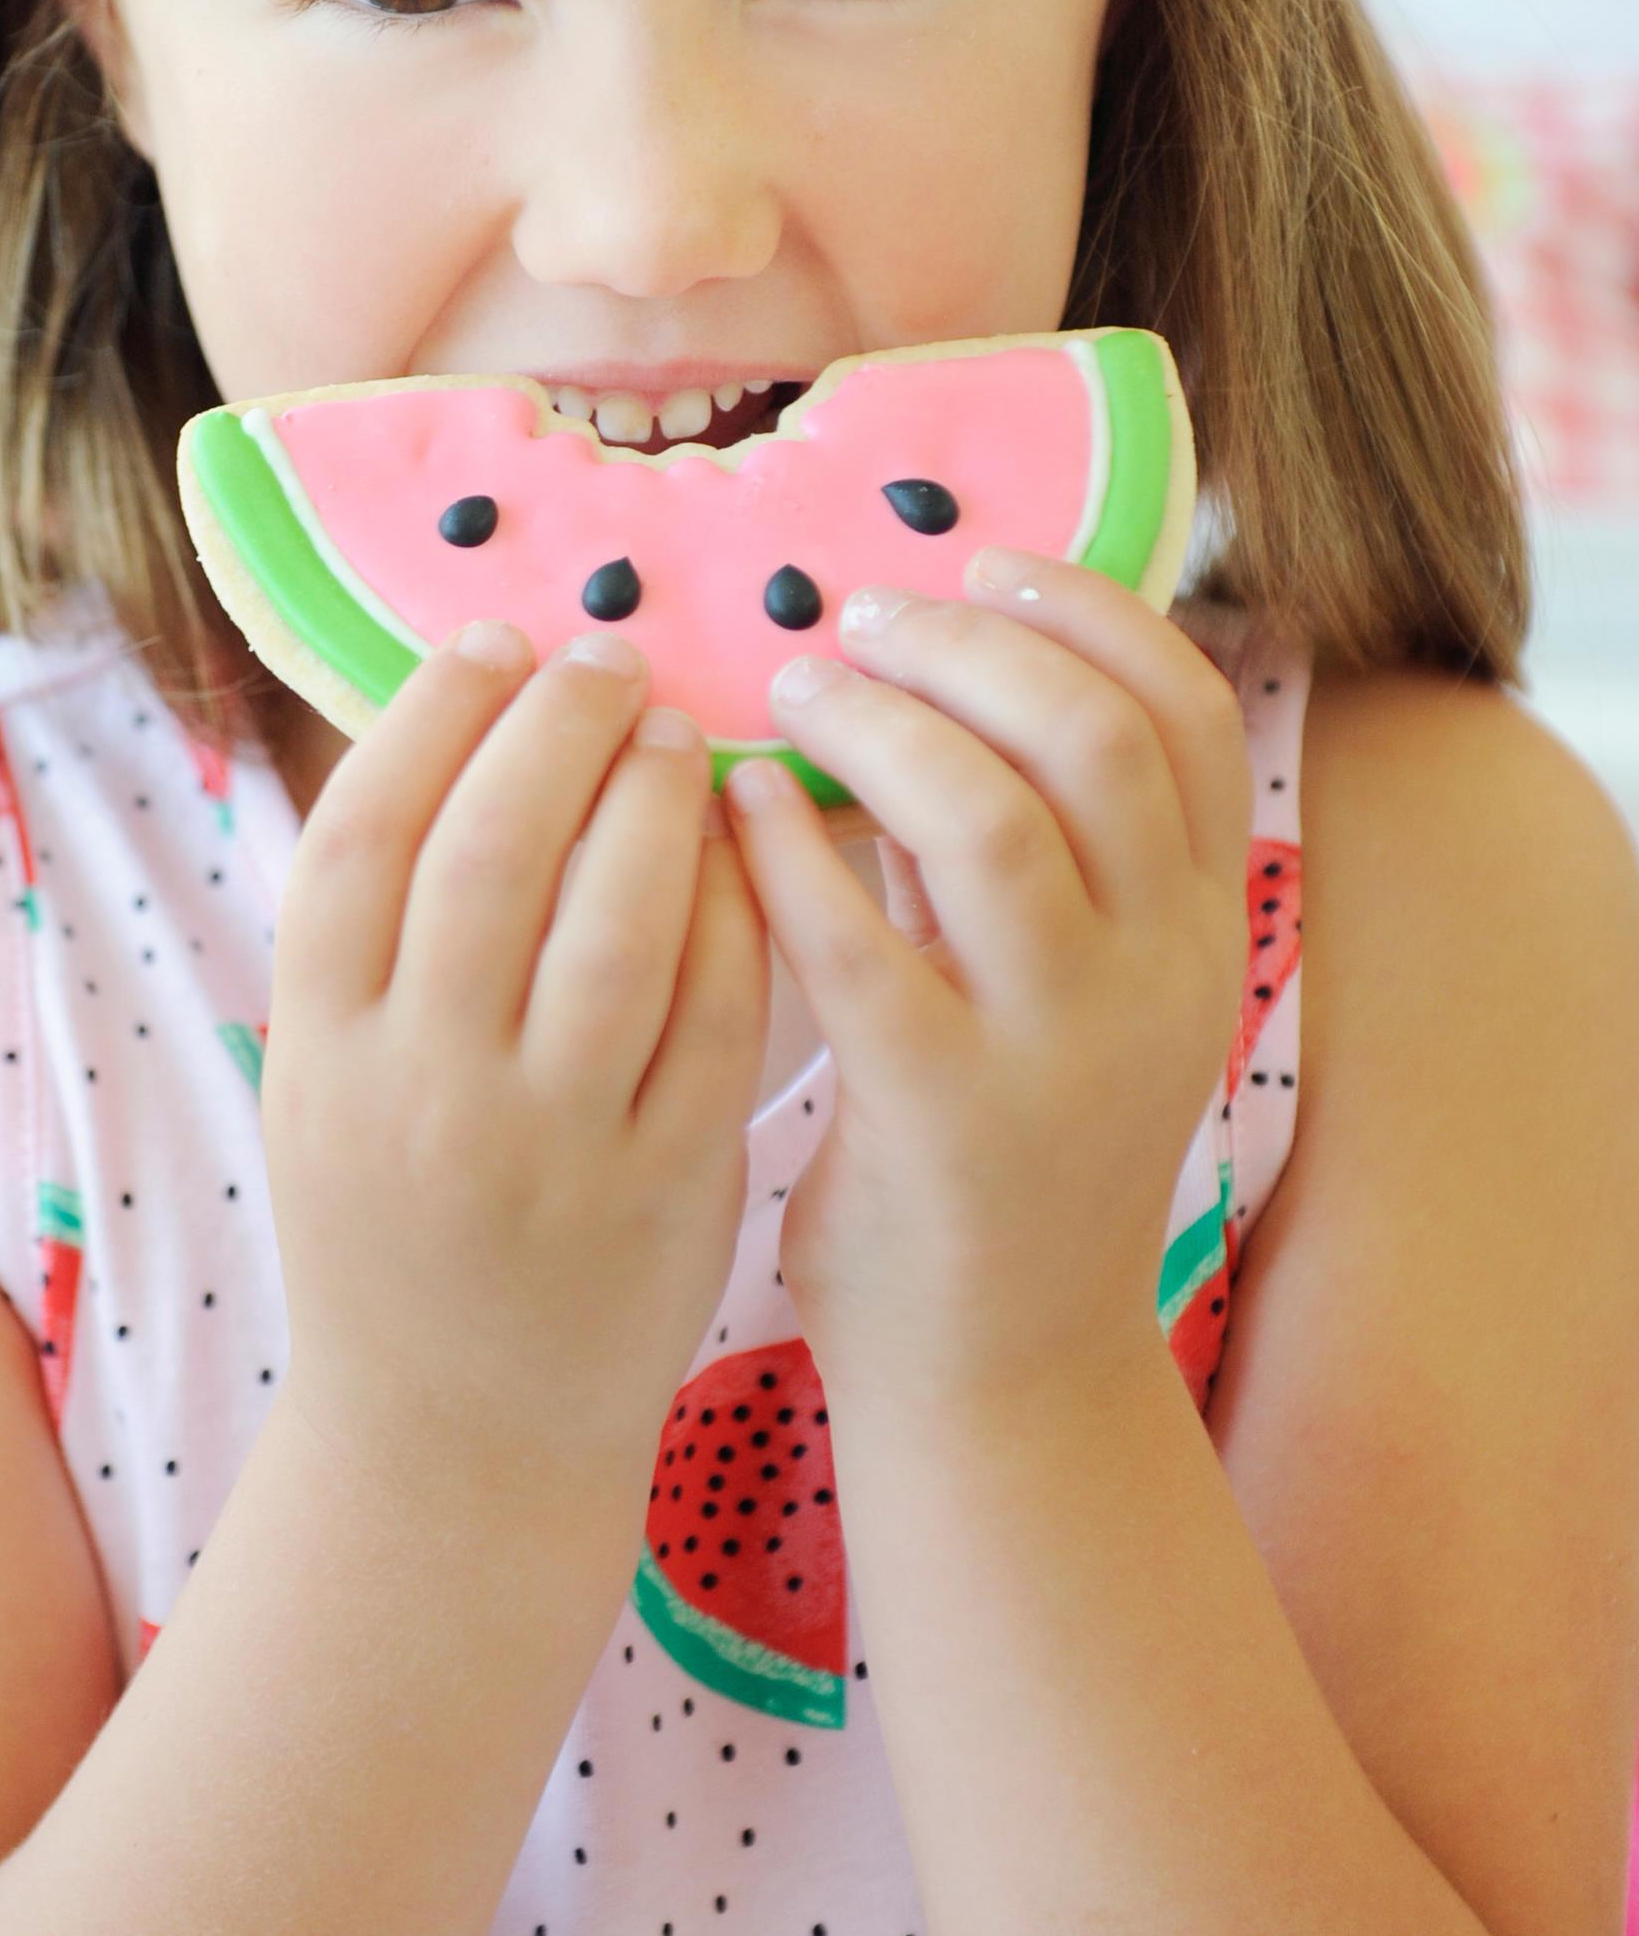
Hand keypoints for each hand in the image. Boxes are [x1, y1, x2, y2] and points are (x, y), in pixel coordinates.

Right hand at [262, 622, 770, 1489]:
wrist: (452, 1444)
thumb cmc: (392, 1230)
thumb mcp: (327, 1085)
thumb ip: (373, 937)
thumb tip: (459, 728)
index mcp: (321, 1049)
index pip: (365, 831)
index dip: (433, 714)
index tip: (494, 643)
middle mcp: (423, 1088)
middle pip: (494, 848)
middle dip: (561, 723)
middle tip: (609, 661)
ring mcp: (550, 1143)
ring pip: (619, 916)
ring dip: (658, 798)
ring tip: (677, 737)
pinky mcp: (666, 1185)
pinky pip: (716, 1008)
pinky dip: (733, 908)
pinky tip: (738, 849)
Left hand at [723, 550, 1254, 1417]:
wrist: (1003, 1374)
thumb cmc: (1006, 1145)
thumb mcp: (1074, 986)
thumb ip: (1032, 844)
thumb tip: (932, 665)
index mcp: (1199, 923)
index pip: (1187, 710)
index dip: (1084, 612)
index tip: (980, 562)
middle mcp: (1159, 975)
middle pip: (1094, 738)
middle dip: (966, 646)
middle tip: (856, 619)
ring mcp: (1059, 1050)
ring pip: (991, 820)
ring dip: (878, 725)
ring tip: (792, 688)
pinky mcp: (943, 1117)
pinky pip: (860, 946)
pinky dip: (791, 850)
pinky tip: (737, 802)